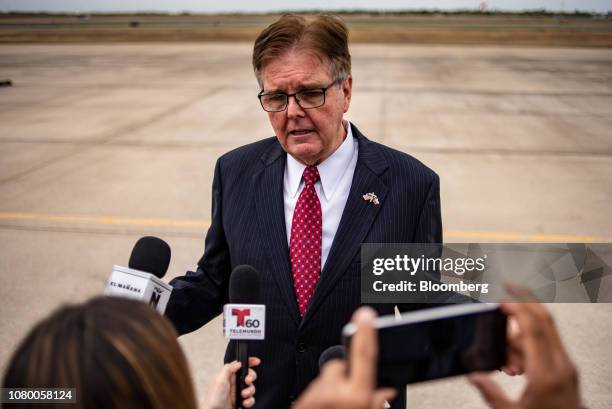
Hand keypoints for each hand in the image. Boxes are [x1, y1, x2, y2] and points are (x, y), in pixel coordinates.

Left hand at [204, 357, 259, 408]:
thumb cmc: (214, 399)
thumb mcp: (219, 380)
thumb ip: (228, 369)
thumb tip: (239, 363)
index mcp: (228, 376)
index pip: (240, 365)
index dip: (249, 362)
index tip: (256, 361)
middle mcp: (234, 383)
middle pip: (248, 375)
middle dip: (251, 377)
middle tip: (247, 381)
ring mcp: (238, 393)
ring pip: (251, 387)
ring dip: (250, 390)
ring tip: (244, 395)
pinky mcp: (241, 401)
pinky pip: (251, 399)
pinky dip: (250, 400)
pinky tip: (245, 403)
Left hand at [294, 307, 396, 408]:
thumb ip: (375, 402)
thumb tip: (385, 390)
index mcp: (356, 397)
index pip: (363, 355)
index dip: (366, 332)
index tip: (366, 314)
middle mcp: (335, 394)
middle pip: (341, 367)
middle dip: (345, 376)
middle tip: (348, 398)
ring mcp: (315, 397)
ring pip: (326, 380)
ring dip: (332, 390)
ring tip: (336, 408)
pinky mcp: (301, 402)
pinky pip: (313, 390)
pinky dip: (320, 398)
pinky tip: (325, 408)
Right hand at [469, 284, 579, 408]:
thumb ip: (490, 393)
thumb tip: (474, 376)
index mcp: (546, 374)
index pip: (533, 328)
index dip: (517, 307)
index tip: (502, 296)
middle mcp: (561, 367)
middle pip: (545, 321)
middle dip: (525, 300)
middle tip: (507, 288)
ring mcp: (567, 369)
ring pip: (546, 334)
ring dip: (522, 333)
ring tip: (505, 359)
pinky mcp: (567, 374)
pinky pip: (548, 348)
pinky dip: (530, 346)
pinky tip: (515, 365)